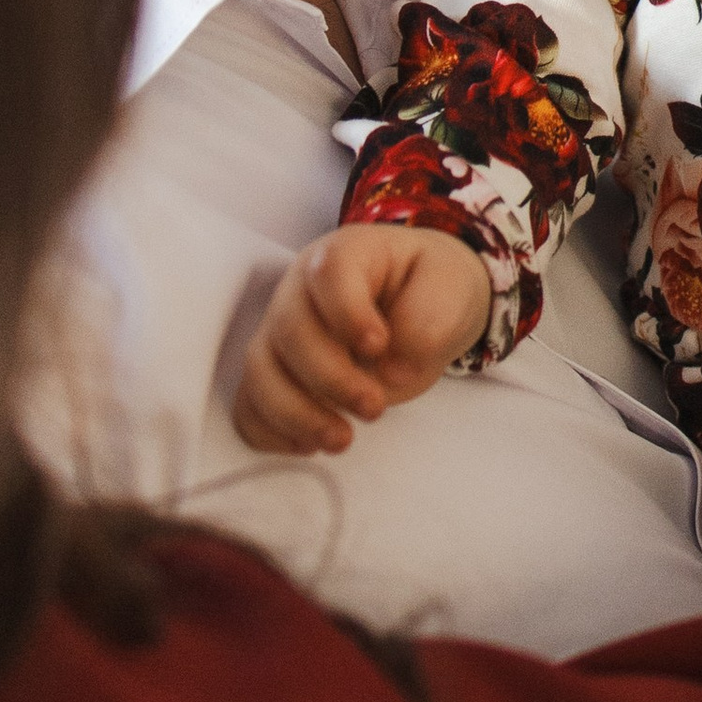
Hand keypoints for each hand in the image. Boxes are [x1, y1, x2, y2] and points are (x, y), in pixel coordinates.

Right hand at [232, 223, 494, 455]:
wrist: (423, 305)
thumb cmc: (433, 289)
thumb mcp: (451, 290)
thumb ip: (427, 322)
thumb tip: (390, 370)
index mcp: (347, 254)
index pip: (329, 273)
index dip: (347, 313)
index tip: (379, 346)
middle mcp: (301, 289)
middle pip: (289, 330)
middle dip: (329, 378)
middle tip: (375, 408)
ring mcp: (280, 331)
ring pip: (260, 372)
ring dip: (295, 414)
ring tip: (341, 440)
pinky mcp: (276, 372)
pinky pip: (249, 405)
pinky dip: (270, 431)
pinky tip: (309, 446)